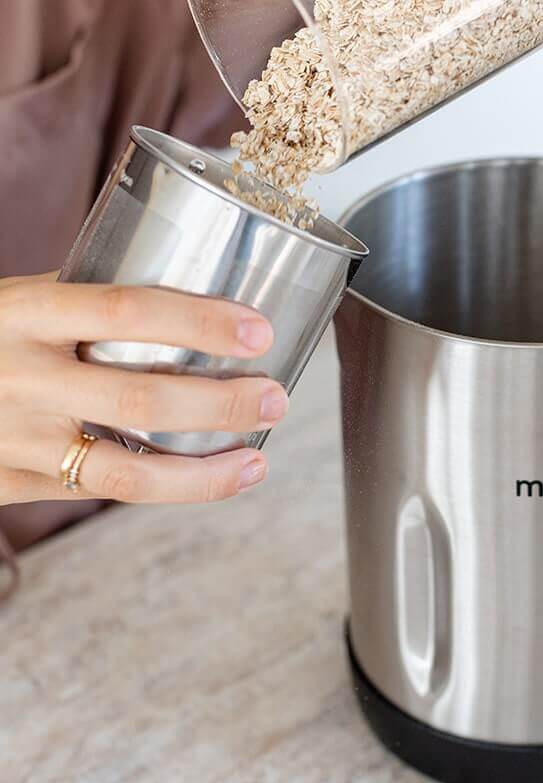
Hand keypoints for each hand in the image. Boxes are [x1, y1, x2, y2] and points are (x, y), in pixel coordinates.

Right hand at [0, 275, 288, 507]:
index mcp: (23, 312)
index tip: (258, 330)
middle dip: (221, 403)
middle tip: (276, 396)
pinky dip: (168, 488)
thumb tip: (195, 290)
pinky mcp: (15, 484)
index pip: (126, 312)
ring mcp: (17, 440)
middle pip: (139, 400)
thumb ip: (87, 298)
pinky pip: (103, 492)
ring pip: (125, 472)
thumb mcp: (18, 297)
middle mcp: (19, 378)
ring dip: (204, 471)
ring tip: (258, 458)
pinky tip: (214, 476)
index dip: (199, 322)